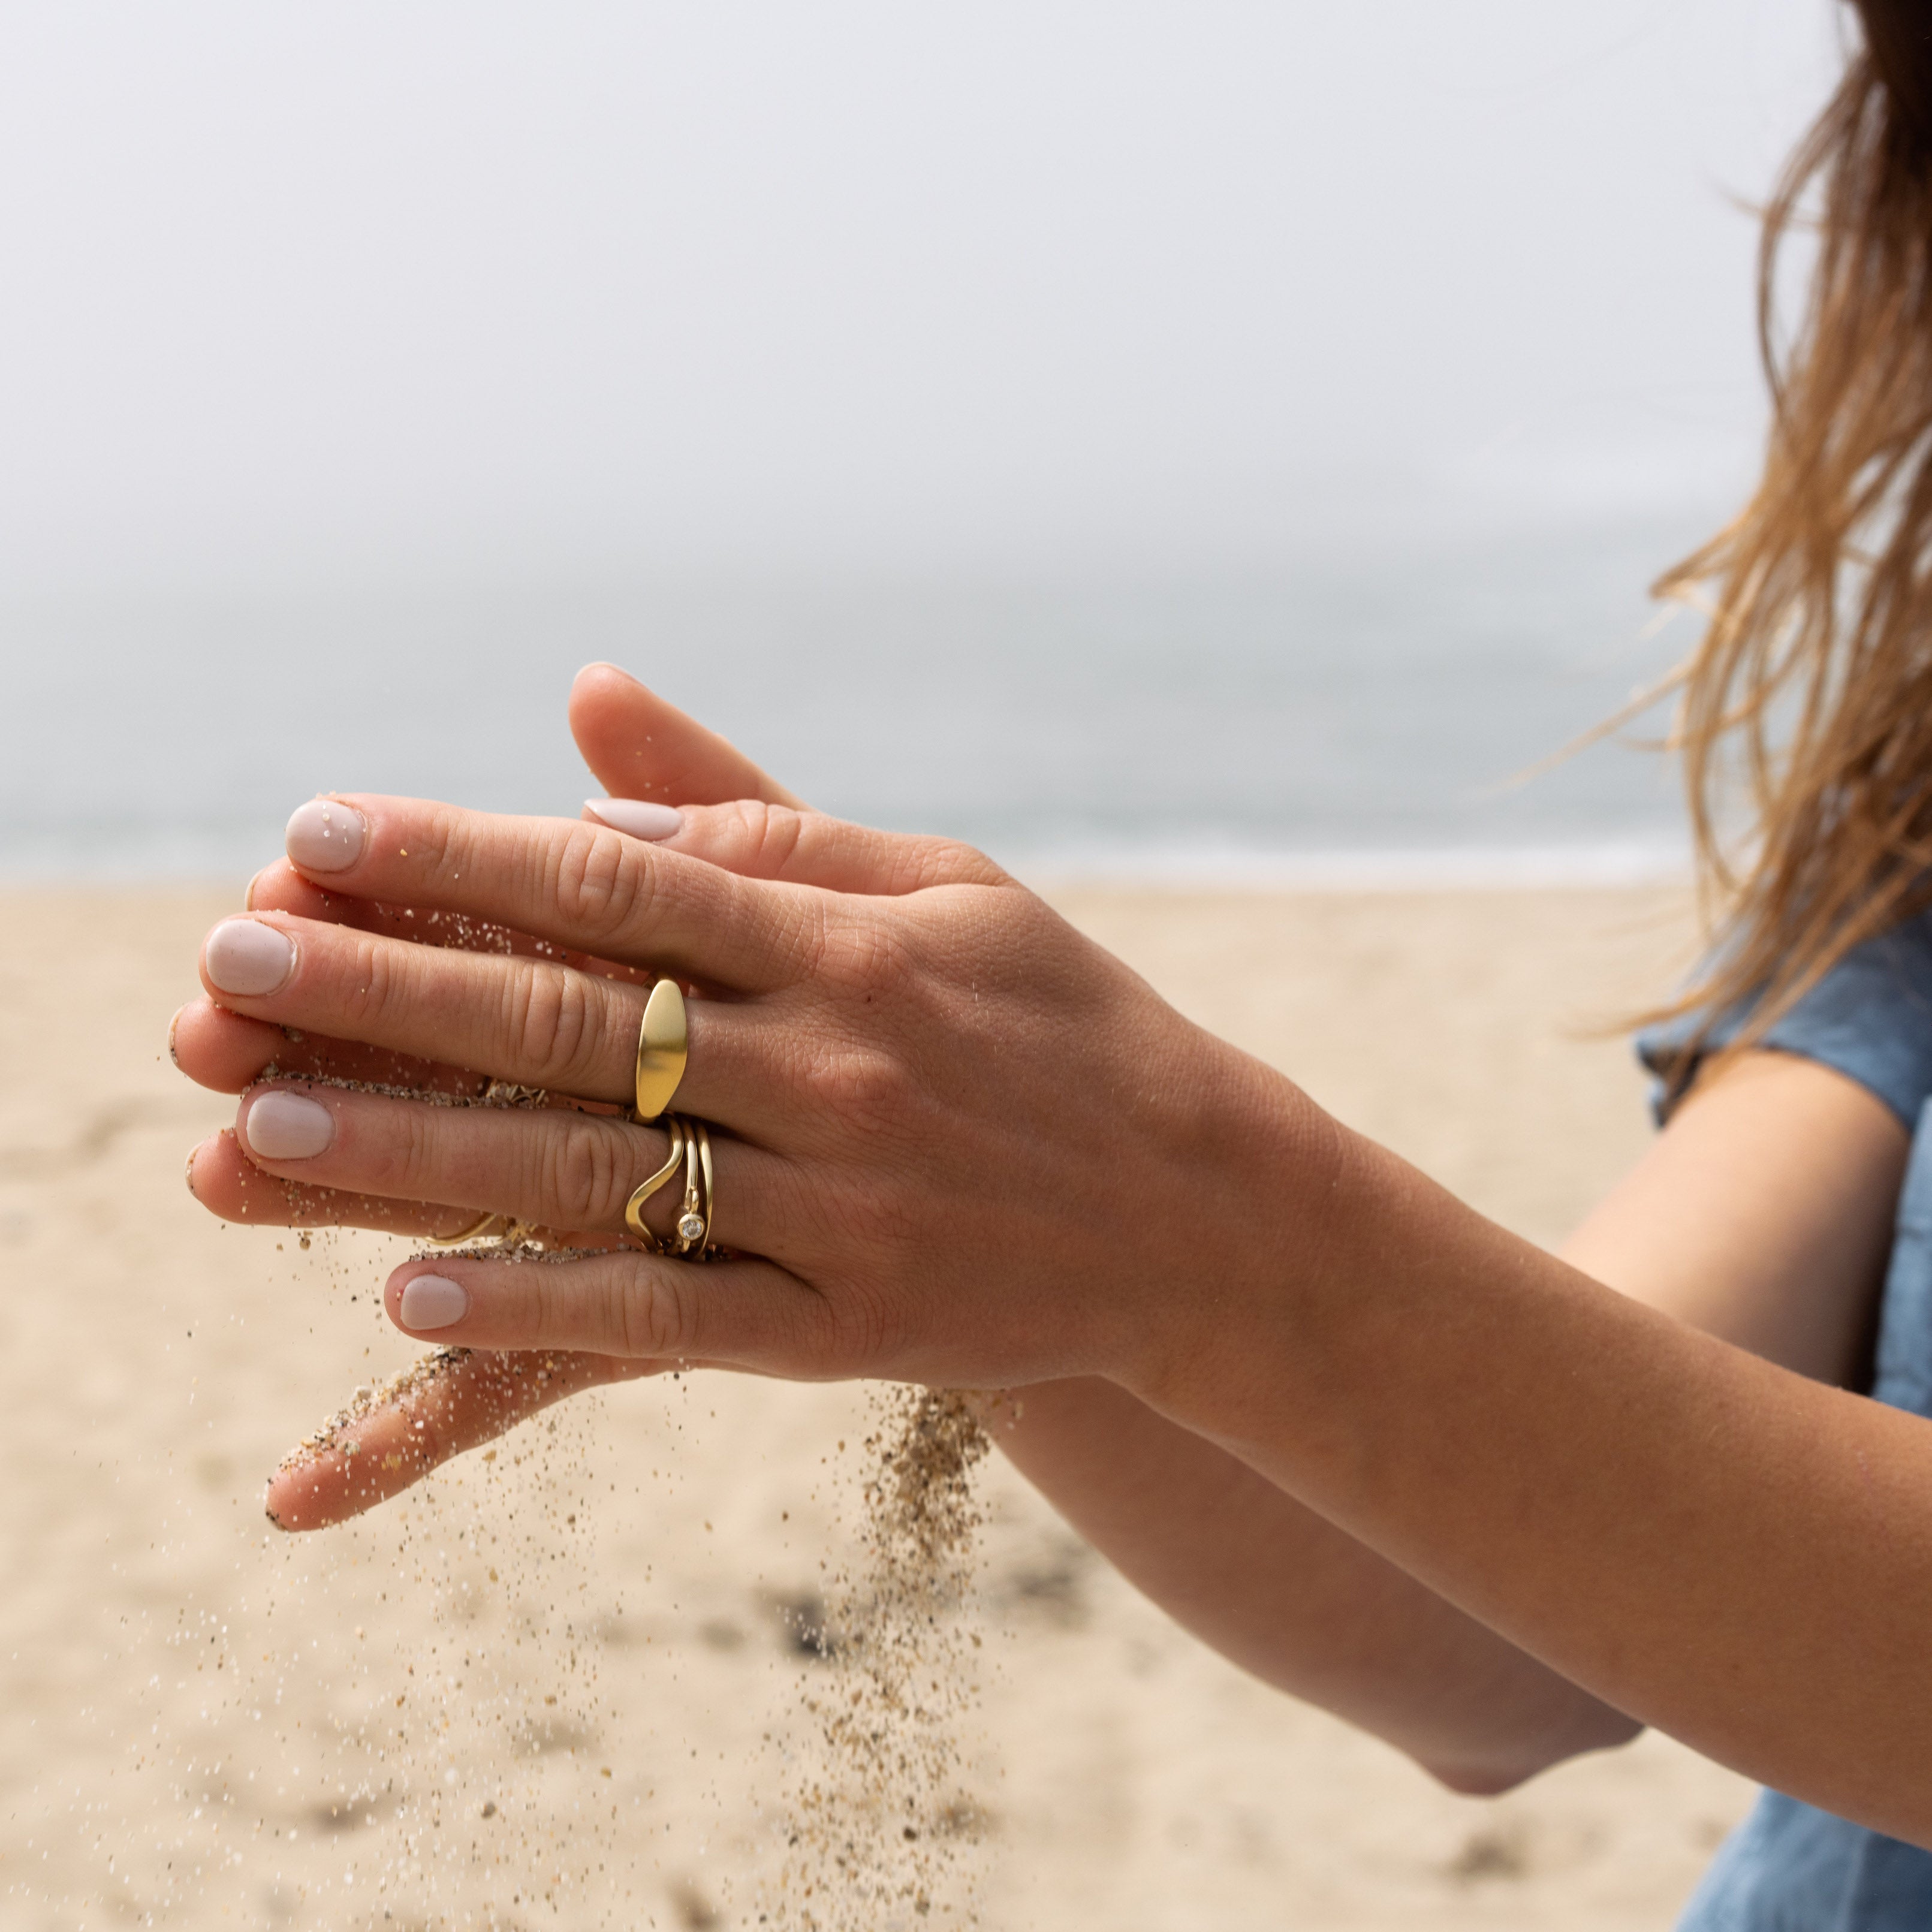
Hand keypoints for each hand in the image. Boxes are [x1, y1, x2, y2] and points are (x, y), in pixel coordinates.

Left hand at [176, 724, 1325, 1522]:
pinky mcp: (846, 1323)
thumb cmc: (1065, 1022)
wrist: (1204, 1209)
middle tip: (226, 963)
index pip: (614, 877)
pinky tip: (402, 1294)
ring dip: (411, 1151)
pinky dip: (534, 1306)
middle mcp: (834, 1060)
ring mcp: (838, 1199)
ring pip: (589, 1172)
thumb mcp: (950, 885)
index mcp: (851, 937)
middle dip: (384, 985)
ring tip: (254, 1130)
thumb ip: (777, 824)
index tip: (316, 829)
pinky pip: (666, 1317)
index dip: (454, 850)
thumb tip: (594, 773)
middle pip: (569, 1016)